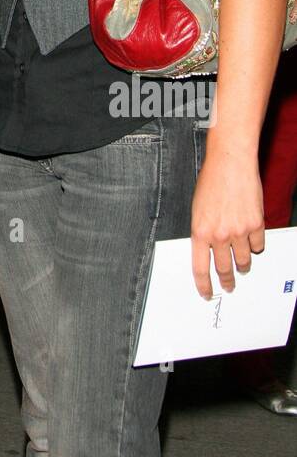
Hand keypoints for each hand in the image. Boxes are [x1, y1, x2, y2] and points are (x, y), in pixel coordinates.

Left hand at [190, 151, 264, 296]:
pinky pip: (258, 245)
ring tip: (242, 267)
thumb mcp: (197, 209)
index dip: (204, 285)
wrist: (230, 163)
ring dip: (243, 265)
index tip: (207, 293)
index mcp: (199, 231)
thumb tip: (207, 250)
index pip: (200, 268)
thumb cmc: (211, 181)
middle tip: (229, 286)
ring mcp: (239, 231)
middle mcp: (219, 235)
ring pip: (243, 260)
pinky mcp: (256, 224)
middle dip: (227, 280)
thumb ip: (203, 231)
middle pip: (223, 268)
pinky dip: (256, 246)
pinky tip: (253, 242)